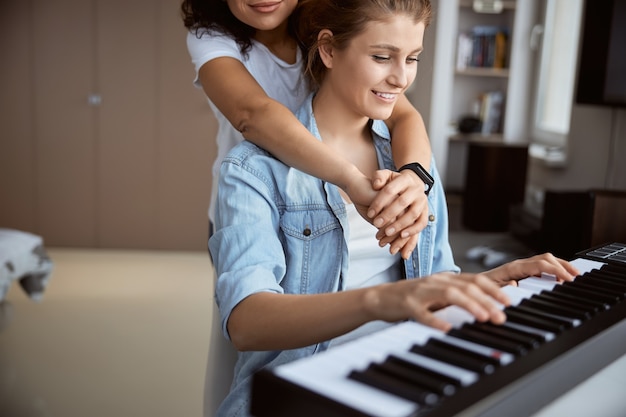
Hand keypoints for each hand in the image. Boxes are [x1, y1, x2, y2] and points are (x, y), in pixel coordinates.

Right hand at [366, 272, 509, 331]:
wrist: (380, 297)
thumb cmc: (412, 298)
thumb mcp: (437, 294)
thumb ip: (458, 296)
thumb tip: (486, 305)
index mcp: (444, 278)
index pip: (474, 279)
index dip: (493, 289)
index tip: (508, 301)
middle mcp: (435, 281)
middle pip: (465, 286)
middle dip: (486, 300)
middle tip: (501, 316)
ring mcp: (420, 292)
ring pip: (449, 294)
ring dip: (469, 305)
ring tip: (483, 317)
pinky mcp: (407, 305)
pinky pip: (423, 313)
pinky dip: (436, 321)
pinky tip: (447, 329)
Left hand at [369, 170, 428, 257]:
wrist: (411, 185)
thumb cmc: (394, 182)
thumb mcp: (386, 176)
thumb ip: (379, 177)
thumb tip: (376, 185)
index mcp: (404, 179)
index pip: (390, 190)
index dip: (379, 202)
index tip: (369, 214)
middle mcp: (416, 189)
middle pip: (402, 202)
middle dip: (388, 214)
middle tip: (376, 224)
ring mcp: (422, 201)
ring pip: (413, 213)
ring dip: (400, 225)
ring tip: (387, 233)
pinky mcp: (425, 211)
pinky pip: (422, 222)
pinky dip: (413, 230)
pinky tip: (402, 237)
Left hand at [483, 253, 579, 286]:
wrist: (472, 286)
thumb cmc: (481, 288)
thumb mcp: (490, 290)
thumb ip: (502, 288)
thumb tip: (515, 283)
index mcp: (513, 268)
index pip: (540, 265)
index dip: (555, 270)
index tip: (568, 278)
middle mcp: (518, 264)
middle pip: (546, 258)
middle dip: (563, 265)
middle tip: (576, 276)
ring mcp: (521, 266)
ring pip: (545, 260)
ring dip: (560, 266)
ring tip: (573, 276)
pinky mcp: (522, 271)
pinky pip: (541, 266)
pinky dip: (553, 270)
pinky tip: (560, 278)